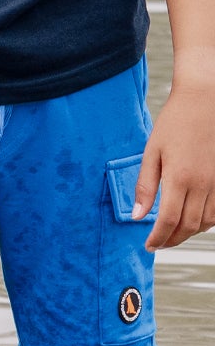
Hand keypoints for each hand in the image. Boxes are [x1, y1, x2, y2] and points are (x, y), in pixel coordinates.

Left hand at [133, 83, 214, 248]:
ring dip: (190, 232)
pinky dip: (207, 222)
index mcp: (179, 178)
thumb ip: (145, 186)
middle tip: (159, 243)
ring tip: (174, 233)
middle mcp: (203, 184)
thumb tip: (138, 216)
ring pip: (207, 222)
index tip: (149, 245)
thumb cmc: (175, 122)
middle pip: (189, 227)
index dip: (158, 238)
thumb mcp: (152, 152)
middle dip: (172, 240)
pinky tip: (194, 219)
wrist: (205, 100)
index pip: (169, 221)